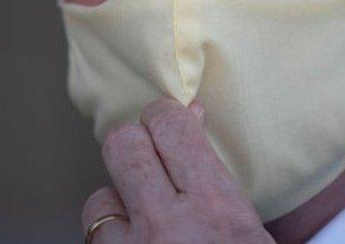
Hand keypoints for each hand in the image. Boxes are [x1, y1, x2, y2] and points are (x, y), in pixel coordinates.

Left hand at [83, 98, 274, 242]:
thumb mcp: (248, 228)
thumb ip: (213, 173)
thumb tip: (189, 113)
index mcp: (215, 209)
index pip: (168, 125)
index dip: (164, 118)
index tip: (169, 124)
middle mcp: (167, 228)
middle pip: (122, 146)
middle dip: (134, 147)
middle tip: (151, 161)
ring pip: (97, 200)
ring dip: (118, 209)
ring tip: (147, 229)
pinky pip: (95, 241)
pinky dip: (112, 243)